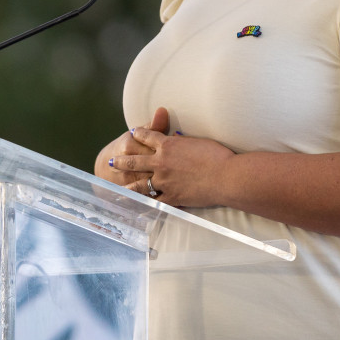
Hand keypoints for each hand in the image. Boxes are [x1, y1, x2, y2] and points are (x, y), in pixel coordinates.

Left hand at [108, 107, 234, 207]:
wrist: (226, 176)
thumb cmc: (218, 155)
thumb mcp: (197, 142)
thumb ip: (183, 142)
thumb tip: (176, 139)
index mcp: (168, 145)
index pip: (147, 136)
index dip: (139, 134)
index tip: (133, 133)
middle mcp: (161, 162)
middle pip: (135, 160)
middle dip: (122, 160)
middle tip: (113, 161)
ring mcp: (165, 181)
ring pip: (140, 183)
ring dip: (128, 184)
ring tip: (117, 186)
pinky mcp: (172, 197)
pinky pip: (155, 202)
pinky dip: (145, 205)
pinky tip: (137, 207)